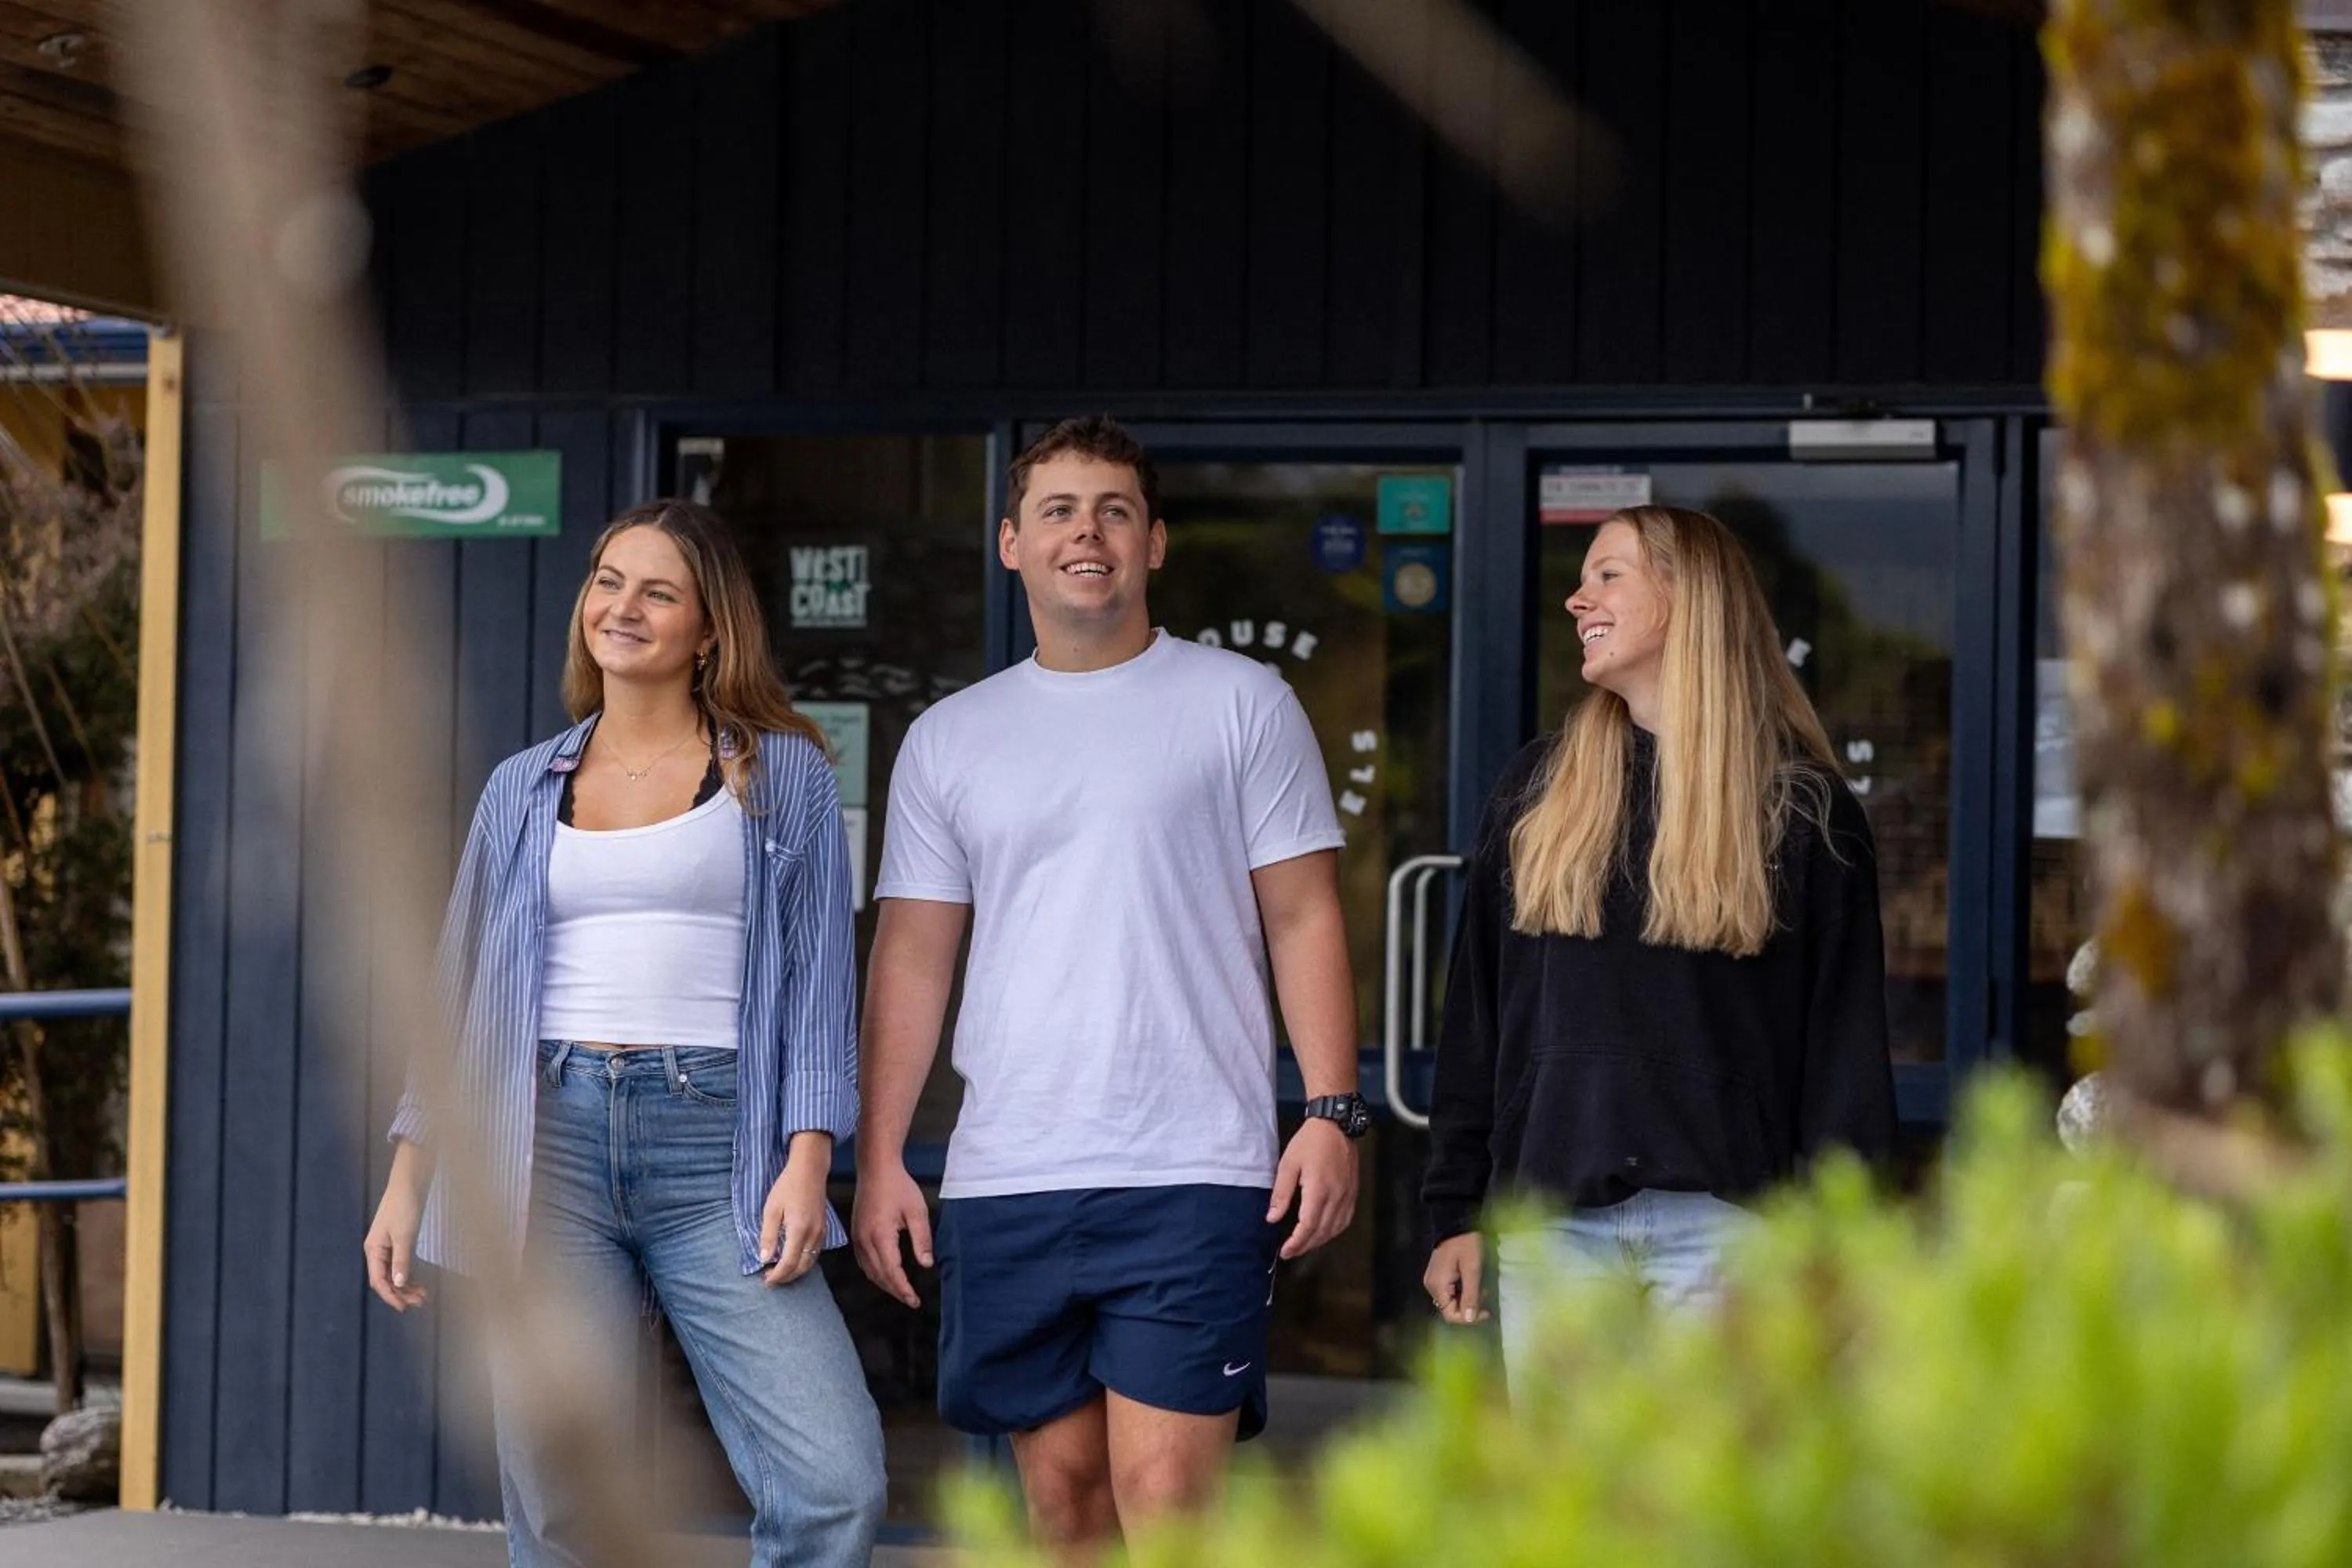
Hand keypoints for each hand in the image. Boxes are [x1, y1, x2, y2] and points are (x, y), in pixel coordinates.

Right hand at [363, 1168, 428, 1312]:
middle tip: (420, 1303)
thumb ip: (401, 1260)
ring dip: (407, 1286)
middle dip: (401, 1293)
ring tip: (423, 1296)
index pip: (378, 1280)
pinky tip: (419, 1283)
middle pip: (386, 1279)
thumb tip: (399, 1283)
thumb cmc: (404, 1206)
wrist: (409, 1183)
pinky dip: (409, 1274)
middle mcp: (378, 1251)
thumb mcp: (404, 1235)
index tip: (404, 1307)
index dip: (390, 1296)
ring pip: (395, 1273)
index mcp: (373, 1250)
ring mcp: (388, 1246)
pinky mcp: (399, 1242)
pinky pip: (401, 1265)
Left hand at [759, 1134, 833, 1286]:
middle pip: (801, 1267)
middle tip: (769, 1279)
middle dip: (785, 1277)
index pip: (788, 1263)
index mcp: (799, 1231)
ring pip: (810, 1262)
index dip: (776, 1276)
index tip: (764, 1280)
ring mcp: (821, 1233)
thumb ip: (768, 1235)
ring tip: (779, 1272)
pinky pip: (815, 1253)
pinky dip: (803, 1262)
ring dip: (795, 1271)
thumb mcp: (771, 1209)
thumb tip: (764, 1258)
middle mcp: (813, 1235)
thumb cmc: (787, 1186)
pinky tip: (792, 1259)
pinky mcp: (823, 1229)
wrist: (809, 1170)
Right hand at [852, 1158, 933, 1307]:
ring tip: (901, 1292)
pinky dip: (875, 1273)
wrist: (875, 1168)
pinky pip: (864, 1262)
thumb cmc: (898, 1186)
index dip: (903, 1289)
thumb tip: (926, 1265)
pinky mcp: (856, 1233)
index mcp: (880, 1236)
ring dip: (885, 1284)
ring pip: (869, 1271)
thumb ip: (922, 1239)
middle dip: (895, 1291)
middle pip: (879, 1276)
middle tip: (911, 1301)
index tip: (915, 1300)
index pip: (892, 1272)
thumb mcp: (916, 1211)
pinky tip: (885, 1275)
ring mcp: (857, 1238)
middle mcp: (865, 1240)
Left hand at [1268, 1117, 1357, 1259]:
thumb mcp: (1288, 1164)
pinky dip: (1334, 1231)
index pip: (1308, 1227)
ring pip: (1335, 1229)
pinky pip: (1345, 1220)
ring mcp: (1347, 1195)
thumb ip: (1281, 1194)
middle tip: (1290, 1252)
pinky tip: (1324, 1232)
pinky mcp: (1353, 1192)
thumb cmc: (1309, 1142)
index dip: (1296, 1243)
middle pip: (1322, 1232)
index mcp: (1318, 1190)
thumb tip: (1272, 1218)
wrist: (1335, 1125)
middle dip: (1305, 1246)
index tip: (1285, 1251)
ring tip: (1304, 1245)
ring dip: (1319, 1241)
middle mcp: (1336, 1196)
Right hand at [1424, 1232, 1488, 1323]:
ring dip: (1467, 1299)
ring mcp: (1433, 1280)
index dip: (1468, 1318)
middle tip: (1485, 1294)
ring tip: (1481, 1288)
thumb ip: (1471, 1295)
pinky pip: (1449, 1292)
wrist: (1457, 1224)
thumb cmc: (1466, 1245)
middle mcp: (1431, 1286)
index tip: (1486, 1311)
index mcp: (1437, 1286)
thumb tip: (1470, 1319)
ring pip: (1451, 1301)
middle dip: (1469, 1307)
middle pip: (1450, 1309)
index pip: (1450, 1315)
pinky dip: (1462, 1291)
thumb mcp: (1472, 1269)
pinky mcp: (1438, 1275)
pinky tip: (1472, 1282)